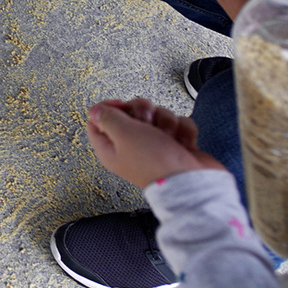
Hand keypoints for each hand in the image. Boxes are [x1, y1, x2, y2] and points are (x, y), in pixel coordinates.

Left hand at [87, 97, 225, 189]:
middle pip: (131, 112)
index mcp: (110, 147)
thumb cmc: (155, 162)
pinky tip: (182, 143)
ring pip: (157, 114)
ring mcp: (155, 145)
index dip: (110, 107)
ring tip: (168, 138)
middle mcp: (130, 146)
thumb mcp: (123, 133)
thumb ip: (107, 117)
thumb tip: (95, 111)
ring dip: (166, 121)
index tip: (123, 106)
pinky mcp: (176, 144)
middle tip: (148, 124)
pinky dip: (183, 130)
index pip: (98, 120)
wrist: (191, 181)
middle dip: (144, 112)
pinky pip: (178, 123)